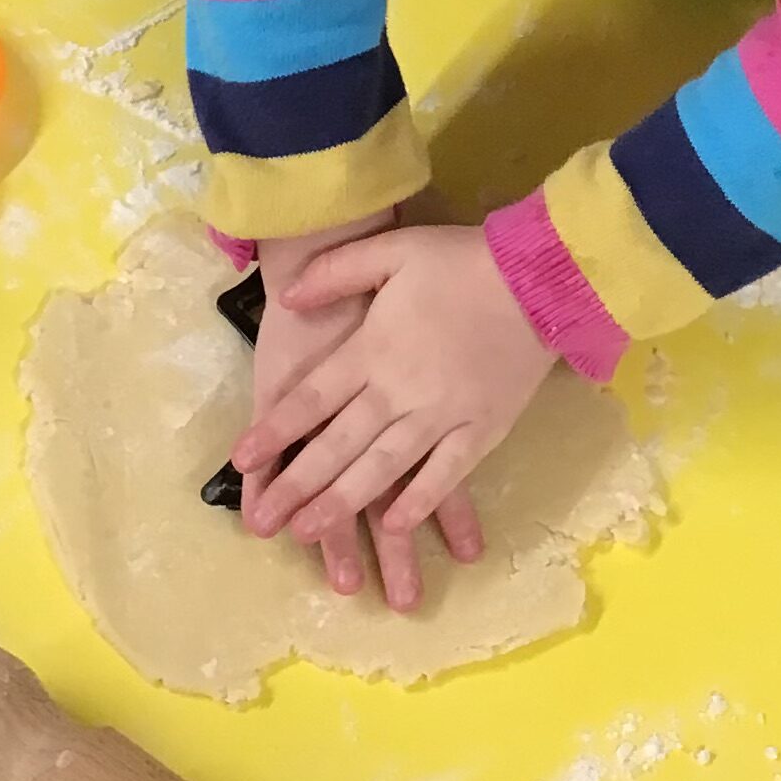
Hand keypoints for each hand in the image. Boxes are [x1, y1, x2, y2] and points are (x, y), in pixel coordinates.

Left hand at [232, 226, 553, 611]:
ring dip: (343, 504)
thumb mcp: (392, 247)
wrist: (541, 276)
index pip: (310, 399)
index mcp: (373, 348)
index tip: (240, 460)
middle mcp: (399, 390)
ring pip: (382, 469)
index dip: (274, 431)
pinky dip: (419, 502)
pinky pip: (445, 476)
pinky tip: (394, 527)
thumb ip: (335, 272)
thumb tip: (287, 297)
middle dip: (296, 486)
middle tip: (263, 523)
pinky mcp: (482, 430)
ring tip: (309, 533)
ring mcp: (442, 415)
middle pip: (337, 446)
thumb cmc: (462, 260)